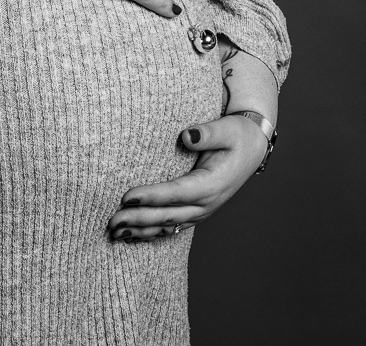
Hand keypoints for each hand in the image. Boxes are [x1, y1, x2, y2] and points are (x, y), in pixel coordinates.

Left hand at [106, 114, 270, 239]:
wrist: (253, 148)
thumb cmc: (238, 135)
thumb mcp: (227, 129)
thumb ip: (207, 133)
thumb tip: (187, 136)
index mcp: (212, 184)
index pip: (176, 193)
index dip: (151, 197)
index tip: (127, 198)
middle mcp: (206, 203)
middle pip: (168, 215)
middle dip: (139, 219)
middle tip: (112, 221)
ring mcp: (202, 211)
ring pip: (168, 226)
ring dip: (141, 230)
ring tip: (115, 232)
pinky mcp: (197, 212)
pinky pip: (172, 227)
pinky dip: (152, 232)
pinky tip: (133, 235)